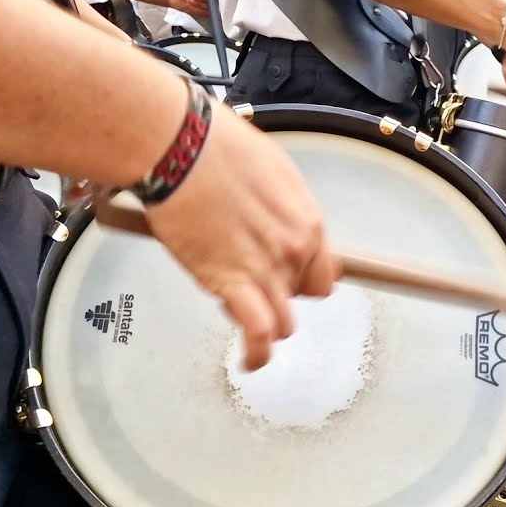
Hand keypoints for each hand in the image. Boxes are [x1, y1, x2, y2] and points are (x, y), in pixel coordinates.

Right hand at [144, 104, 335, 370]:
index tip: (290, 280)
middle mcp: (295, 248)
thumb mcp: (268, 169)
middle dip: (281, 294)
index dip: (304, 278)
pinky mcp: (232, 283)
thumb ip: (277, 204)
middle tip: (252, 283)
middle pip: (303, 294)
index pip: (325, 270)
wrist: (179, 144)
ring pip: (285, 321)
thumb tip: (269, 213)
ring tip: (242, 317)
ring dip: (267, 325)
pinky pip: (260, 332)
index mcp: (306, 218)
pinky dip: (257, 354)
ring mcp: (266, 268)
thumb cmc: (214, 145)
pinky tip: (251, 362)